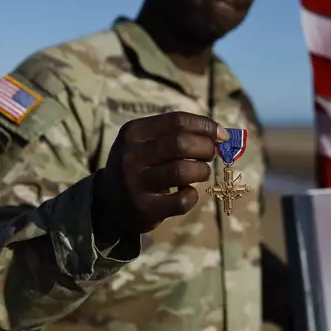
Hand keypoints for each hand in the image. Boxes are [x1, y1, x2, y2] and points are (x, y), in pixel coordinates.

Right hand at [94, 111, 227, 237]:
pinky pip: (182, 200)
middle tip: (211, 154)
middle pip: (180, 144)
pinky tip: (188, 192)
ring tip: (201, 172)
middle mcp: (131, 156)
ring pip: (183, 171)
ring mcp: (136, 184)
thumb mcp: (147, 141)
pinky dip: (193, 195)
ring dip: (202, 171)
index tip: (222, 135)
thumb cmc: (140, 163)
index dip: (205, 126)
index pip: (177, 121)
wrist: (108, 200)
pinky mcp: (145, 209)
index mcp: (133, 132)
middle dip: (205, 148)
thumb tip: (221, 134)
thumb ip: (178, 134)